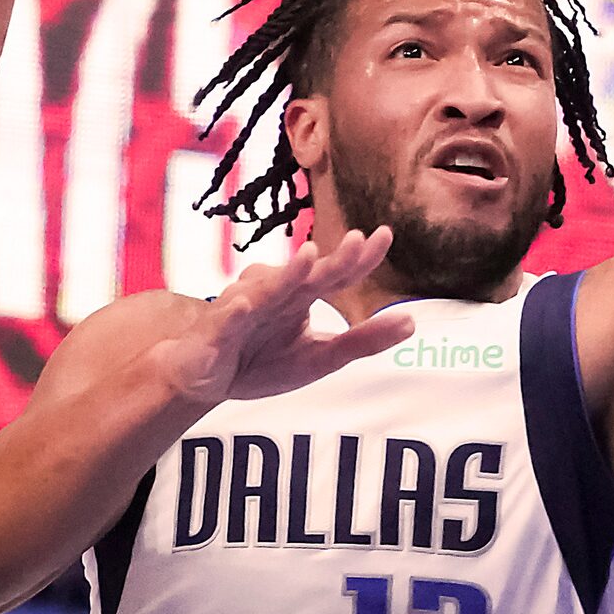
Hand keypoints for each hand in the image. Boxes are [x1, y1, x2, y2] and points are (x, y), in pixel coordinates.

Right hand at [151, 232, 413, 407]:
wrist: (200, 379)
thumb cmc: (260, 362)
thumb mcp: (320, 358)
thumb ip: (363, 340)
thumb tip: (413, 322)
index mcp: (301, 297)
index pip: (336, 273)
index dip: (360, 257)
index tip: (386, 234)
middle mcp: (274, 294)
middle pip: (306, 275)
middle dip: (331, 259)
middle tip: (356, 239)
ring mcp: (243, 309)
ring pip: (265, 289)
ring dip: (286, 275)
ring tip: (310, 258)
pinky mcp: (215, 332)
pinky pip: (224, 320)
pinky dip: (233, 313)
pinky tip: (242, 307)